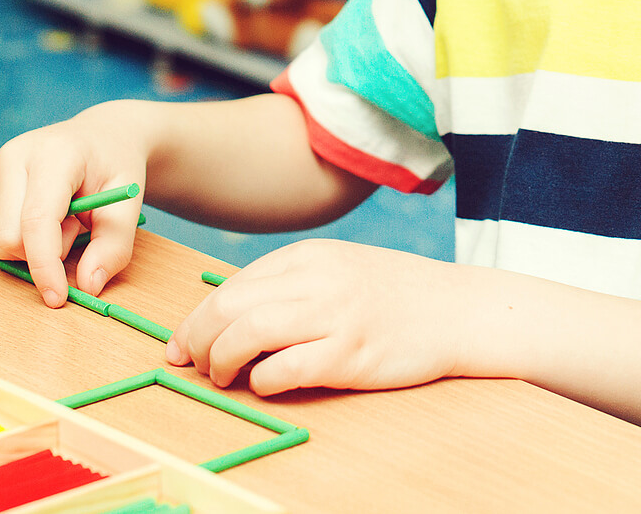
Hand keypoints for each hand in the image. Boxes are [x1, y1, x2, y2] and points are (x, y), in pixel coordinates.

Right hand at [0, 102, 149, 307]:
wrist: (97, 138)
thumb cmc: (114, 169)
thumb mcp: (127, 204)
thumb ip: (114, 246)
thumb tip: (87, 286)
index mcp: (54, 154)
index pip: (37, 221)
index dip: (45, 266)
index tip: (57, 298)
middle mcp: (14, 155)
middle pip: (10, 239)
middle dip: (45, 252)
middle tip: (75, 226)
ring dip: (30, 248)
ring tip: (59, 218)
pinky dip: (13, 242)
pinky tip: (36, 218)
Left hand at [166, 239, 471, 395]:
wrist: (460, 310)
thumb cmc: (397, 295)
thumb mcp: (340, 269)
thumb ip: (292, 285)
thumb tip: (232, 318)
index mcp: (309, 257)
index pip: (232, 285)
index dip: (196, 318)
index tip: (181, 344)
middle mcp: (317, 280)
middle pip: (229, 306)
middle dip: (196, 338)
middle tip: (190, 363)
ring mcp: (335, 316)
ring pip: (248, 333)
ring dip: (221, 360)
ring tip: (221, 377)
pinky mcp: (351, 354)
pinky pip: (287, 368)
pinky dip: (263, 380)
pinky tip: (264, 384)